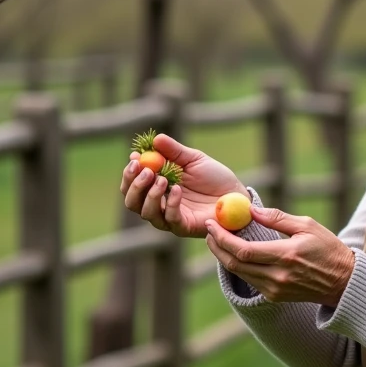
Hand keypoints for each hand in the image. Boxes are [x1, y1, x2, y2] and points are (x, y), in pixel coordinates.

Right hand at [120, 133, 245, 237]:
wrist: (236, 195)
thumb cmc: (214, 178)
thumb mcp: (194, 159)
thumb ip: (174, 151)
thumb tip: (155, 139)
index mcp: (157, 185)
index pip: (131, 184)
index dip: (129, 172)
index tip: (134, 158)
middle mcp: (159, 203)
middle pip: (131, 201)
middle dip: (134, 185)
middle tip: (146, 170)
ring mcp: (169, 216)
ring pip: (146, 212)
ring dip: (150, 194)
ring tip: (163, 179)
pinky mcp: (183, 226)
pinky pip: (170, 219)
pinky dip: (171, 203)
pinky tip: (178, 190)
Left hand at [204, 206, 355, 305]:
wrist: (344, 282)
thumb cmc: (328, 248)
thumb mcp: (307, 226)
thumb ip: (277, 217)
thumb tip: (250, 209)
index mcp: (286, 256)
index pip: (243, 250)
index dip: (223, 238)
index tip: (212, 224)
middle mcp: (278, 277)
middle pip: (235, 264)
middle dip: (217, 246)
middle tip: (209, 230)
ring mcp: (275, 289)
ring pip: (238, 273)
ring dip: (224, 256)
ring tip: (217, 238)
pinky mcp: (274, 296)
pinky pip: (248, 279)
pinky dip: (237, 265)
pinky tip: (234, 252)